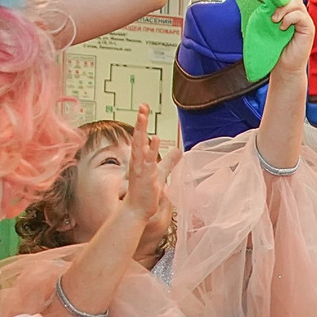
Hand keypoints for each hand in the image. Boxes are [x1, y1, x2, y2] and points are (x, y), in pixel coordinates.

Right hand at [124, 104, 165, 226]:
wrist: (137, 210)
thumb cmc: (146, 193)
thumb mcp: (161, 173)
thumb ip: (169, 161)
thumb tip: (179, 150)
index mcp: (140, 159)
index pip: (140, 137)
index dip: (142, 123)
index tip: (143, 109)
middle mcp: (138, 161)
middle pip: (138, 137)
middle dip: (140, 121)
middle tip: (142, 106)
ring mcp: (140, 168)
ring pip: (139, 146)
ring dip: (141, 130)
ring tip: (143, 116)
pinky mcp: (145, 177)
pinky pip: (148, 161)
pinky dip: (150, 150)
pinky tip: (154, 139)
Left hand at [270, 0, 313, 75]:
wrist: (283, 67)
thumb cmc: (274, 48)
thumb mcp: (265, 25)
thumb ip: (265, 11)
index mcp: (288, 10)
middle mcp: (298, 13)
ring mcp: (304, 20)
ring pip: (296, 3)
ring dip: (282, 9)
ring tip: (274, 20)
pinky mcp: (308, 28)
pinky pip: (300, 15)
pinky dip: (289, 18)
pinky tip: (282, 27)